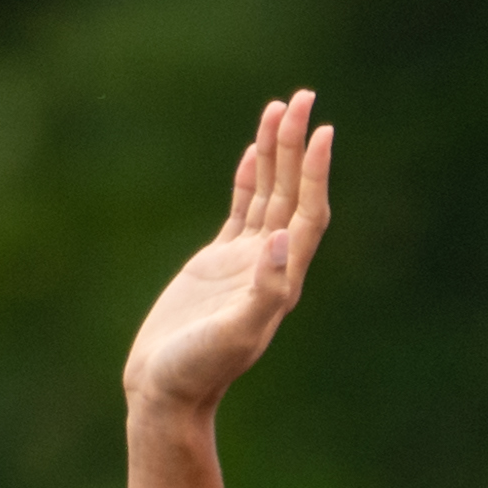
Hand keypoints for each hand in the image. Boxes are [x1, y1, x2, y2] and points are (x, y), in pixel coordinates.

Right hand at [124, 90, 335, 415]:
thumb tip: (281, 243)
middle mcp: (271, 265)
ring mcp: (245, 262)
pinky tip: (252, 153)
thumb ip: (263, 291)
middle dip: (296, 146)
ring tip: (280, 107)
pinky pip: (241, 210)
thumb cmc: (198, 370)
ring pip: (268, 194)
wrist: (166, 391)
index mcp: (282, 279)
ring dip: (275, 153)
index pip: (308, 214)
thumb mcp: (234, 333)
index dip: (316, 173)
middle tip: (302, 96)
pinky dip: (248, 178)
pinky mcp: (218, 263)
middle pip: (292, 193)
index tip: (321, 131)